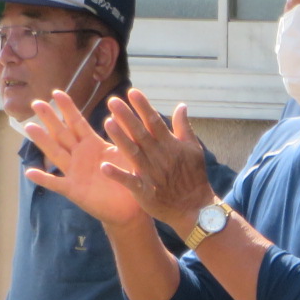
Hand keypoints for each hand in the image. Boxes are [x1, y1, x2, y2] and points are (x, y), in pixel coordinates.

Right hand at [24, 93, 145, 226]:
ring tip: (30, 127)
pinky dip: (43, 178)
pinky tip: (29, 171)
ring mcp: (75, 173)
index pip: (78, 123)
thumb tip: (123, 113)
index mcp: (93, 145)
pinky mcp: (75, 190)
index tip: (57, 92)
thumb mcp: (128, 154)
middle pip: (62, 134)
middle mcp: (80, 157)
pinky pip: (56, 183)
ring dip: (42, 141)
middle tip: (36, 103)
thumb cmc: (130, 179)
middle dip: (50, 118)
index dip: (68, 108)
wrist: (131, 208)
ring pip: (55, 153)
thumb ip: (125, 136)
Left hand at [101, 90, 216, 232]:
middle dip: (127, 117)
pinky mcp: (145, 191)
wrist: (195, 208)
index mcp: (169, 145)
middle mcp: (158, 156)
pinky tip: (104, 166)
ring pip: (132, 153)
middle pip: (140, 133)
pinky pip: (129, 182)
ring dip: (120, 139)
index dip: (143, 107)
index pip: (154, 122)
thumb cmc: (194, 176)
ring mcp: (151, 173)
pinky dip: (117, 175)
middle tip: (113, 102)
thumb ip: (184, 127)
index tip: (131, 92)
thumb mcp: (193, 149)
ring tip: (107, 123)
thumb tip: (181, 105)